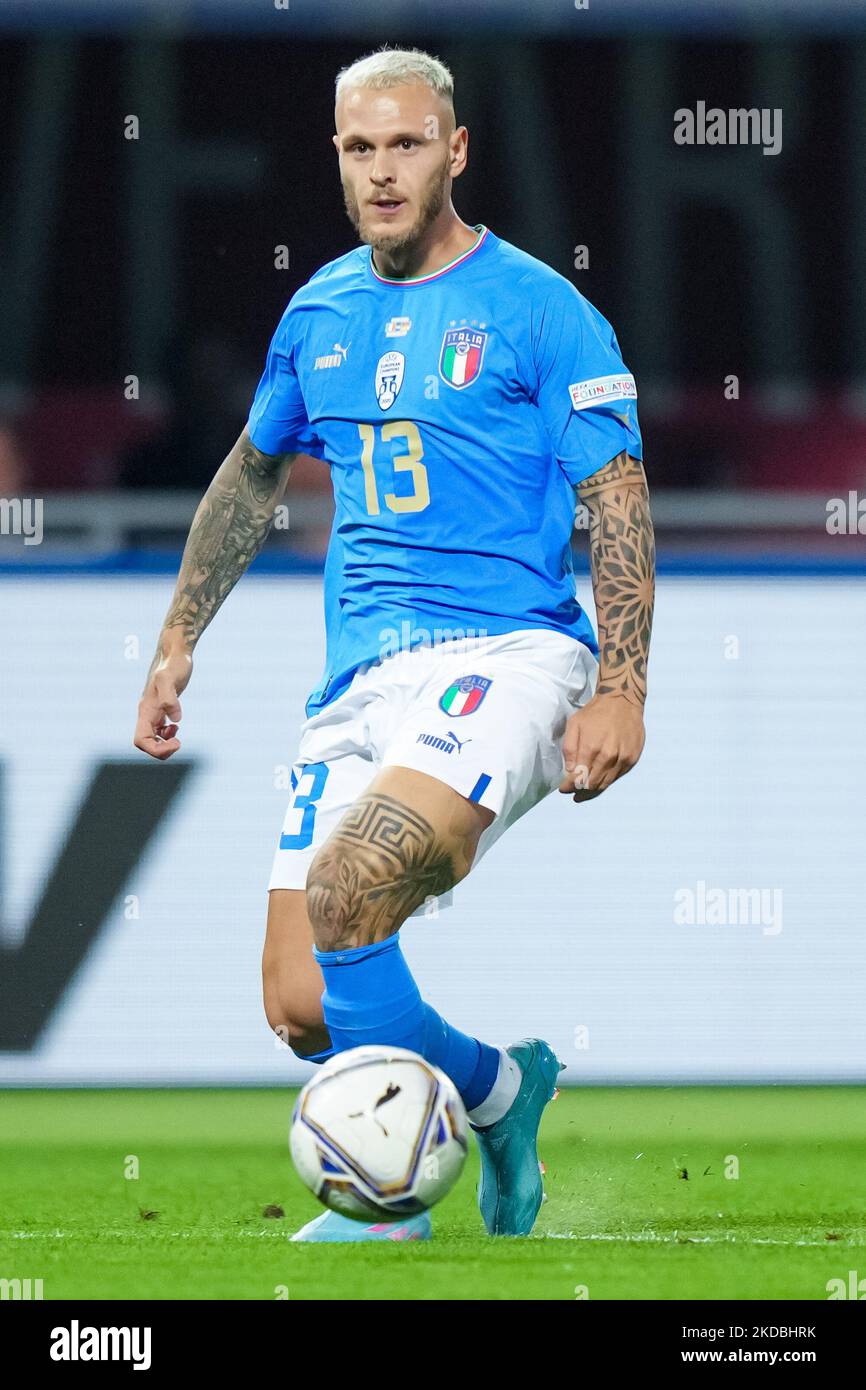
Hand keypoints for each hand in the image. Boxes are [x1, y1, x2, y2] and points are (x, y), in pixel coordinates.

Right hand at [133, 643, 192, 759]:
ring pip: (151, 738)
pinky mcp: (161, 708)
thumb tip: (175, 720)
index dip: (156, 748)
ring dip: (163, 744)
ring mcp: (153, 711)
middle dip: (161, 750)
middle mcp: (147, 713)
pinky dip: (166, 735)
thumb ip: (170, 699)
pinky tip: (175, 725)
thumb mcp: (170, 679)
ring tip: (177, 736)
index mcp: (146, 710)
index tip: (177, 741)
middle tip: (179, 742)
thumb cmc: (173, 665)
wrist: (175, 653)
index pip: (141, 740)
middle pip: (145, 743)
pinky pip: (158, 730)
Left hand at [558, 693, 644, 801]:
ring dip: (593, 789)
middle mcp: (608, 756)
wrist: (623, 700)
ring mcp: (622, 759)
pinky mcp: (632, 759)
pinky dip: (606, 780)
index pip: (577, 777)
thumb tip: (570, 771)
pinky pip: (617, 777)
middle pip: (591, 785)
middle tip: (573, 792)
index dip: (568, 786)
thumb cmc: (595, 712)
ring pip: (605, 784)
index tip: (563, 789)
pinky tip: (599, 778)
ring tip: (584, 792)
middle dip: (579, 790)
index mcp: (591, 748)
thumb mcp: (574, 724)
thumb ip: (570, 749)